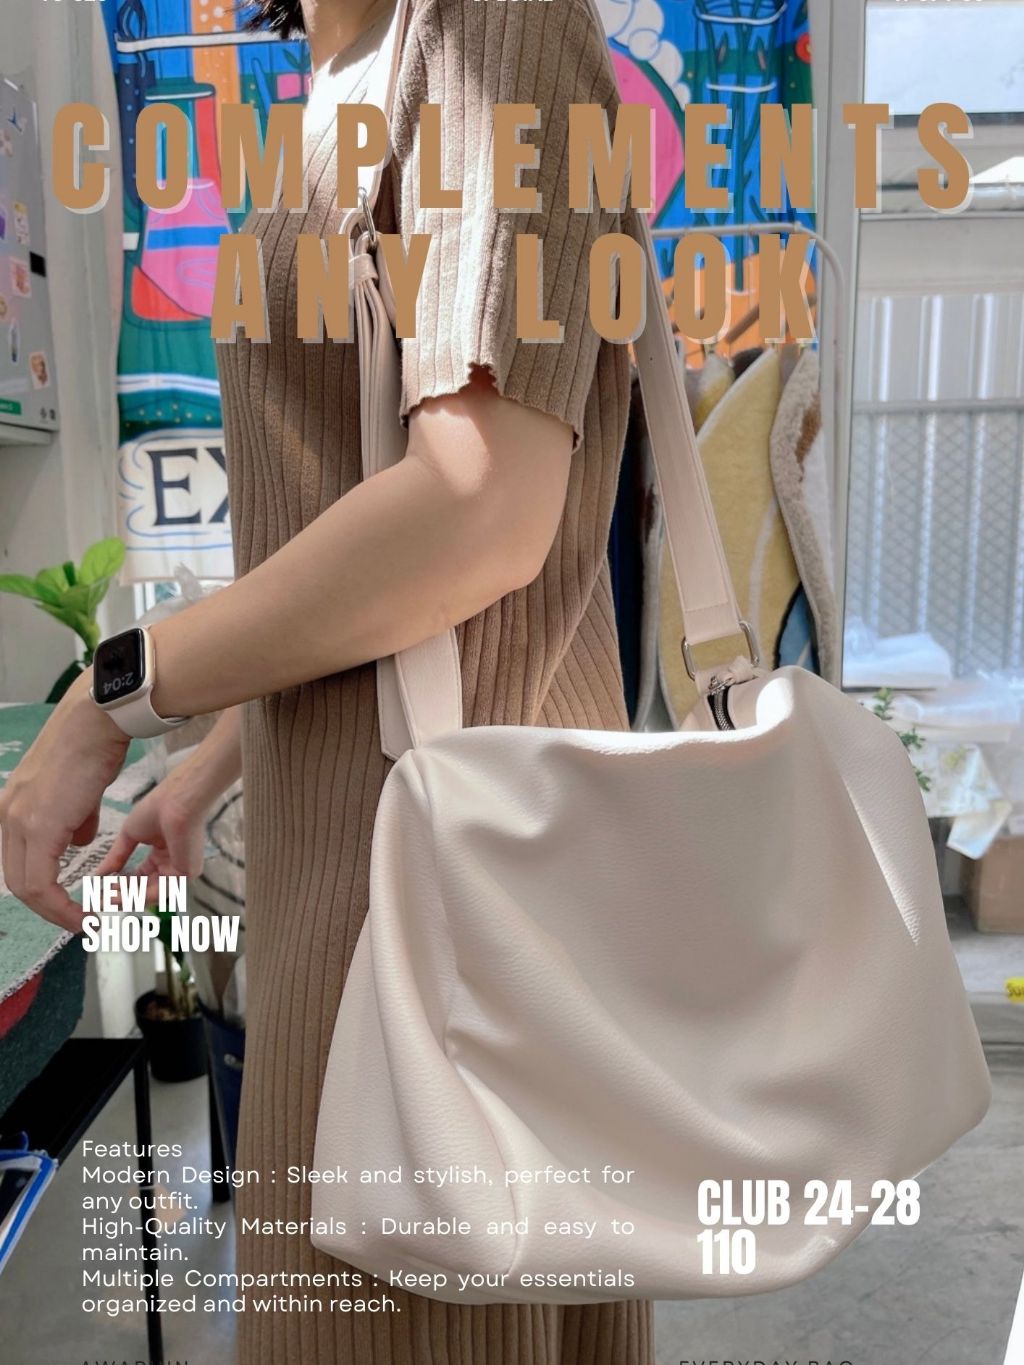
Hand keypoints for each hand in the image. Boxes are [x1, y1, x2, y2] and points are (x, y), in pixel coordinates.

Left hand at [0, 672, 129, 930]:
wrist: (97, 722)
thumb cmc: (94, 747)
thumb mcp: (78, 791)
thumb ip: (74, 819)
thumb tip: (77, 840)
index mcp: (14, 808)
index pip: (19, 863)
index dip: (44, 893)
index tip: (71, 908)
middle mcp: (8, 816)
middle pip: (16, 881)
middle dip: (48, 908)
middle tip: (76, 919)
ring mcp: (19, 819)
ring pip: (25, 885)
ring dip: (54, 909)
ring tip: (82, 916)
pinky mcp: (37, 824)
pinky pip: (41, 879)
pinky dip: (60, 901)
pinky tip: (83, 906)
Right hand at [95, 760, 209, 902]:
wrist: (174, 802)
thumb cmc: (156, 810)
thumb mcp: (129, 835)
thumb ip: (116, 857)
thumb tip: (98, 875)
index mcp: (163, 853)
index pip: (142, 876)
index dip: (122, 885)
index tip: (102, 890)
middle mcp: (173, 864)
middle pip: (145, 888)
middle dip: (122, 894)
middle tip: (100, 898)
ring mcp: (181, 871)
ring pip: (151, 893)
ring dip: (127, 898)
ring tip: (105, 899)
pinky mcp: (186, 875)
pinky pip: (160, 891)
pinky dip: (137, 896)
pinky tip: (118, 895)